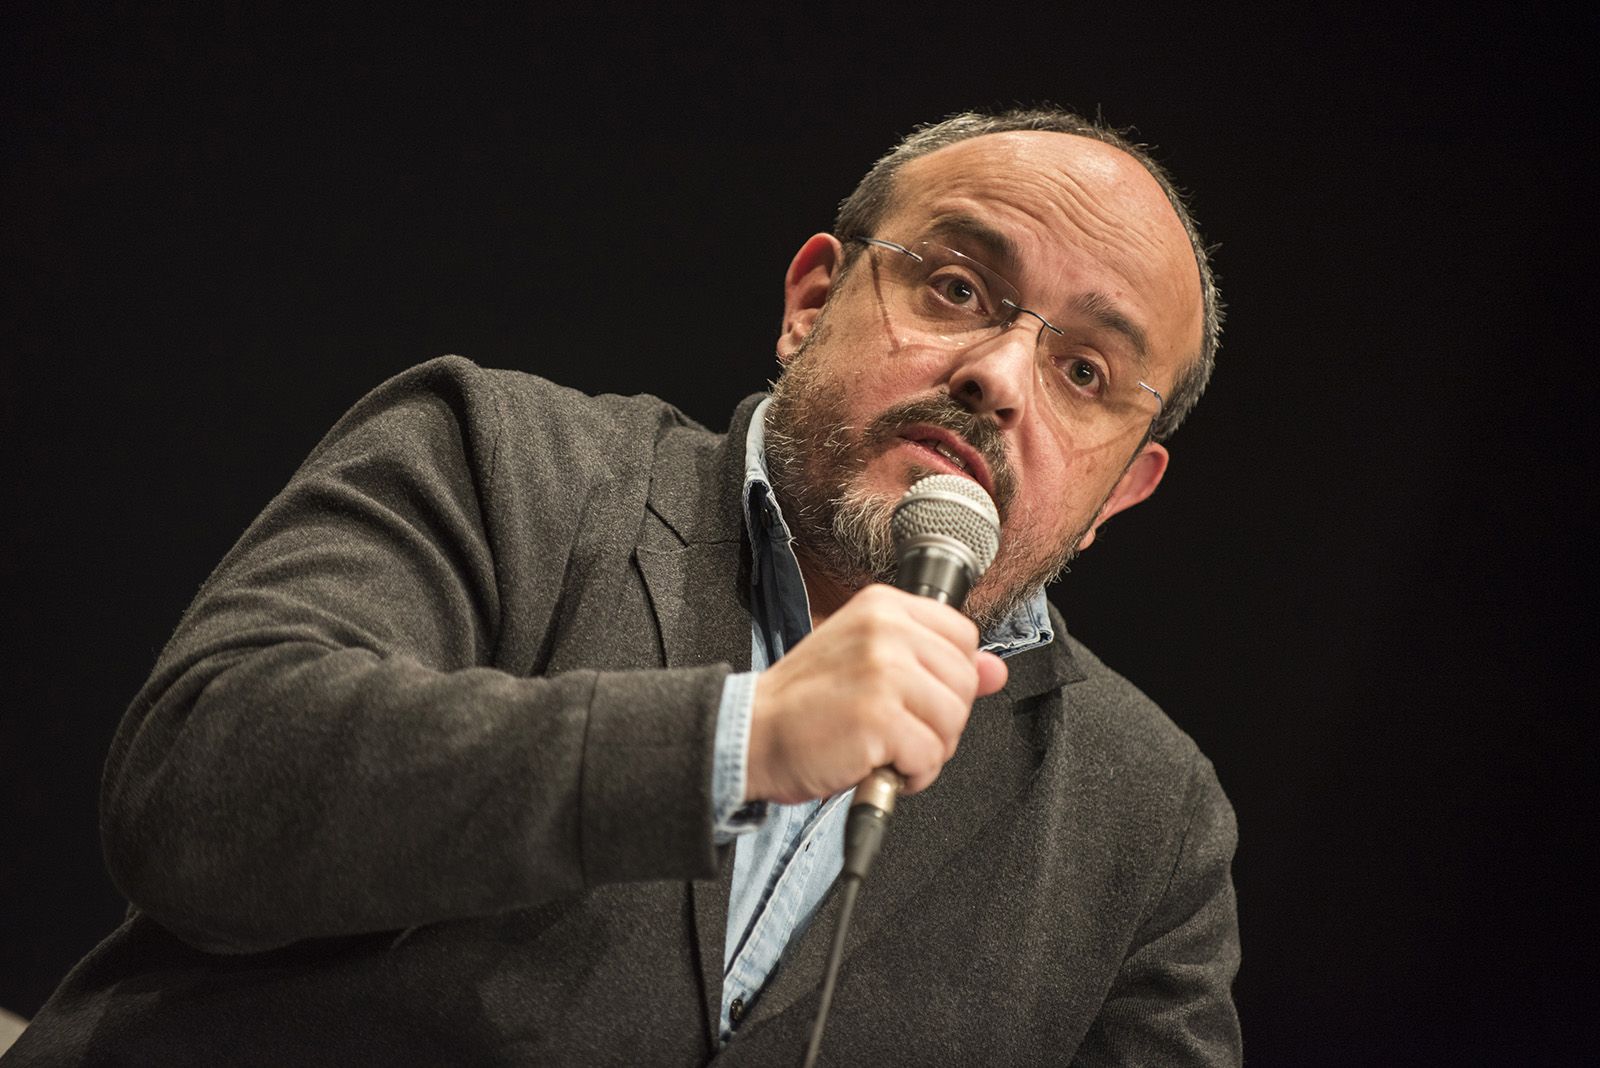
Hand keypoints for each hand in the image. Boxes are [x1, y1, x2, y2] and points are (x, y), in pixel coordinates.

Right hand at [745, 584, 1008, 804]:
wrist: (751, 734)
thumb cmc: (806, 703)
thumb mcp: (870, 663)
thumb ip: (934, 662)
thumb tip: (996, 670)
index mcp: (883, 606)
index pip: (962, 636)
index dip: (947, 678)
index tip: (915, 696)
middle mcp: (885, 630)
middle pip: (964, 682)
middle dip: (940, 720)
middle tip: (896, 730)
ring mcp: (882, 672)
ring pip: (953, 721)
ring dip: (927, 751)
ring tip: (885, 749)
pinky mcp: (878, 719)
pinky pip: (930, 757)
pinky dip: (911, 775)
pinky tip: (877, 764)